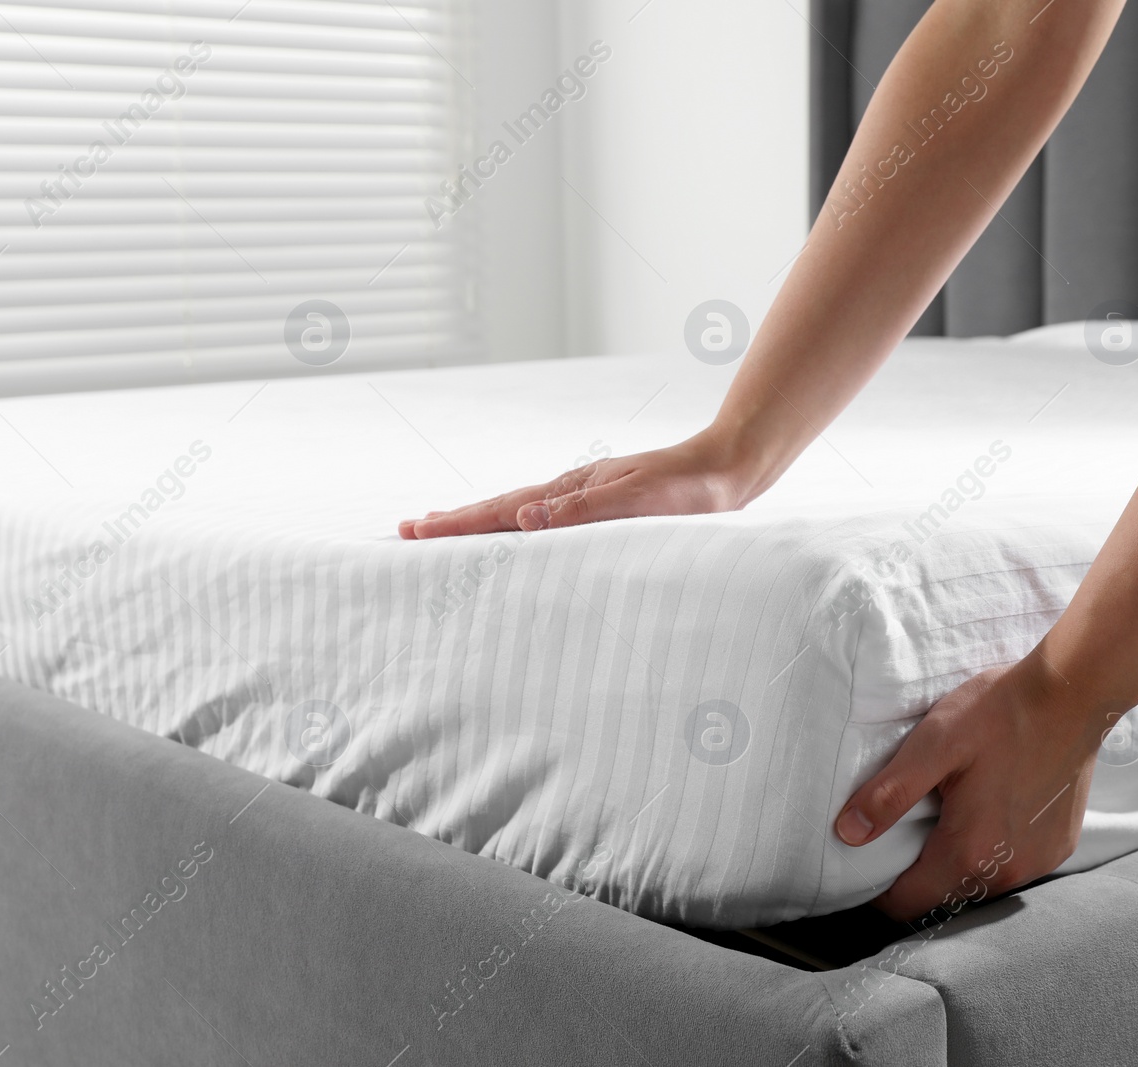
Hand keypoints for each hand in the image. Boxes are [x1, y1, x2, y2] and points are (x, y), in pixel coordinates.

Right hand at [398, 432, 754, 539]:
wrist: (728, 469)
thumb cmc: (689, 489)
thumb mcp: (638, 500)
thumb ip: (582, 510)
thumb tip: (524, 519)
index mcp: (570, 493)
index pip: (500, 511)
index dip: (457, 525)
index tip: (415, 532)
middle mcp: (569, 494)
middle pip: (498, 509)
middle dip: (453, 522)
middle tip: (409, 531)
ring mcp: (583, 499)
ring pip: (517, 513)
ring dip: (478, 523)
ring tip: (444, 529)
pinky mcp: (601, 509)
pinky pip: (543, 522)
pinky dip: (514, 527)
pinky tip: (516, 534)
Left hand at [834, 658, 1112, 921]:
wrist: (1072, 694)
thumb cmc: (998, 714)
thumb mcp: (932, 745)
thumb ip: (889, 794)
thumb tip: (848, 834)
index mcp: (970, 852)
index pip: (910, 903)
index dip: (880, 893)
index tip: (864, 869)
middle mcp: (1010, 870)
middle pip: (944, 897)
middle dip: (915, 878)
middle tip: (895, 840)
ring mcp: (1040, 861)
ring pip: (979, 884)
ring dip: (954, 865)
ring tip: (936, 826)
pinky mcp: (1059, 846)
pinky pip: (1011, 867)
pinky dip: (989, 853)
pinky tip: (979, 818)